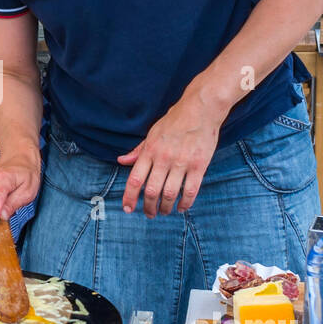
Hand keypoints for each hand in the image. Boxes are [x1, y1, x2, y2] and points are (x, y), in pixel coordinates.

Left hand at [117, 94, 224, 216]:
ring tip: (164, 212)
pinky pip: (190, 191)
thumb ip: (138, 150)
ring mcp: (182, 162)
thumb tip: (121, 160)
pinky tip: (181, 207)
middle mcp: (164, 158)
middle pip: (152, 191)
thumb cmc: (175, 121)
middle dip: (148, 208)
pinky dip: (185, 203)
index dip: (129, 197)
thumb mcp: (152, 133)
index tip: (128, 208)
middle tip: (149, 214)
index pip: (135, 179)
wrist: (201, 109)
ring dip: (165, 208)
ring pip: (170, 194)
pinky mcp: (199, 165)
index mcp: (150, 151)